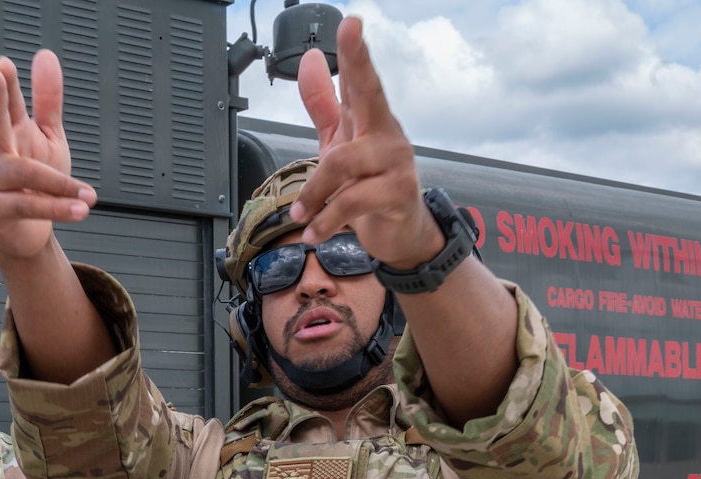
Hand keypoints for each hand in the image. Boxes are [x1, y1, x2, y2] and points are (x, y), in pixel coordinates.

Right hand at [0, 50, 97, 263]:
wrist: (27, 233)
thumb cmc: (37, 183)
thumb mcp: (48, 137)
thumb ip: (47, 100)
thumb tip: (45, 55)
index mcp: (8, 130)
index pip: (7, 102)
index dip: (5, 83)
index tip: (3, 64)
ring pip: (22, 173)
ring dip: (58, 184)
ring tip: (89, 195)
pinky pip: (29, 206)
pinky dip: (58, 208)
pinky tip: (81, 209)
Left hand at [287, 17, 443, 269]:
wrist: (401, 233)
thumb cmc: (368, 185)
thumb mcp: (339, 143)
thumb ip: (323, 104)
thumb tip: (308, 60)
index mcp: (370, 118)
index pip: (361, 79)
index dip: (354, 51)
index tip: (351, 23)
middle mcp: (386, 133)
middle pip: (367, 95)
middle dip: (356, 64)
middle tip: (349, 32)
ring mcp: (397, 163)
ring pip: (343, 162)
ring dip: (314, 192)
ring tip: (300, 213)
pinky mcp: (400, 194)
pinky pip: (353, 201)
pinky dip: (326, 219)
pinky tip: (314, 231)